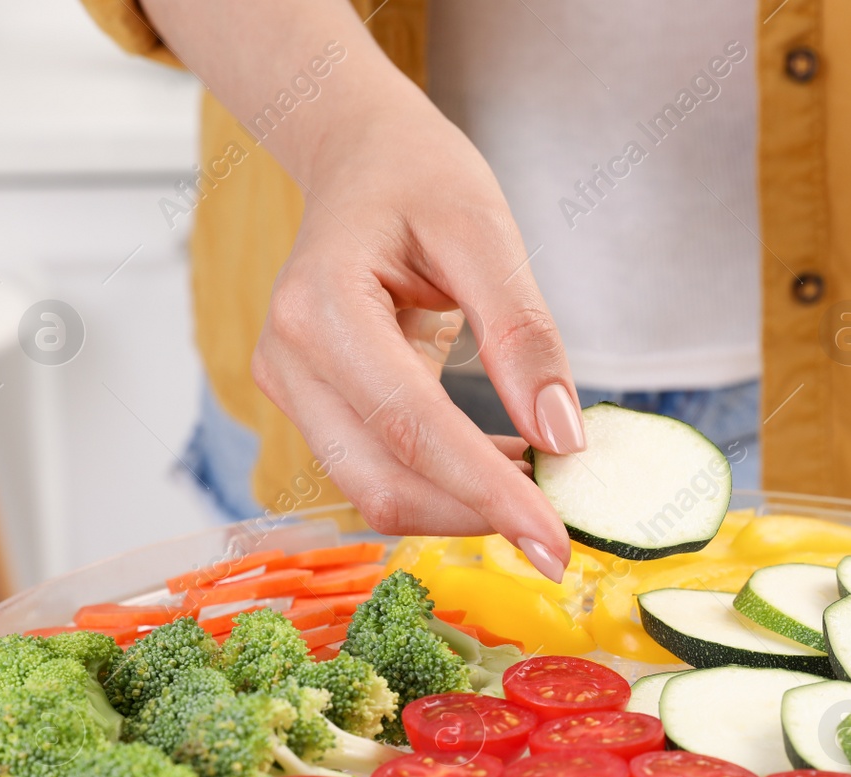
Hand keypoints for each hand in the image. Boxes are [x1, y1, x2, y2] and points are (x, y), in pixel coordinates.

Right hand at [138, 0, 582, 580]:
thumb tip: (562, 437)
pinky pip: (379, 471)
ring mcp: (290, 391)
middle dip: (474, 516)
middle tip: (560, 529)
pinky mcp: (311, 410)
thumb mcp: (486, 232)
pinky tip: (505, 462)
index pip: (411, 428)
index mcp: (320, 307)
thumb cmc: (419, 179)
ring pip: (375, 491)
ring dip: (461, 507)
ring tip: (538, 478)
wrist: (360, 158)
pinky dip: (446, 485)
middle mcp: (288, 360)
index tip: (555, 545)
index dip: (486, 495)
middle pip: (382, 482)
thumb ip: (524, 335)